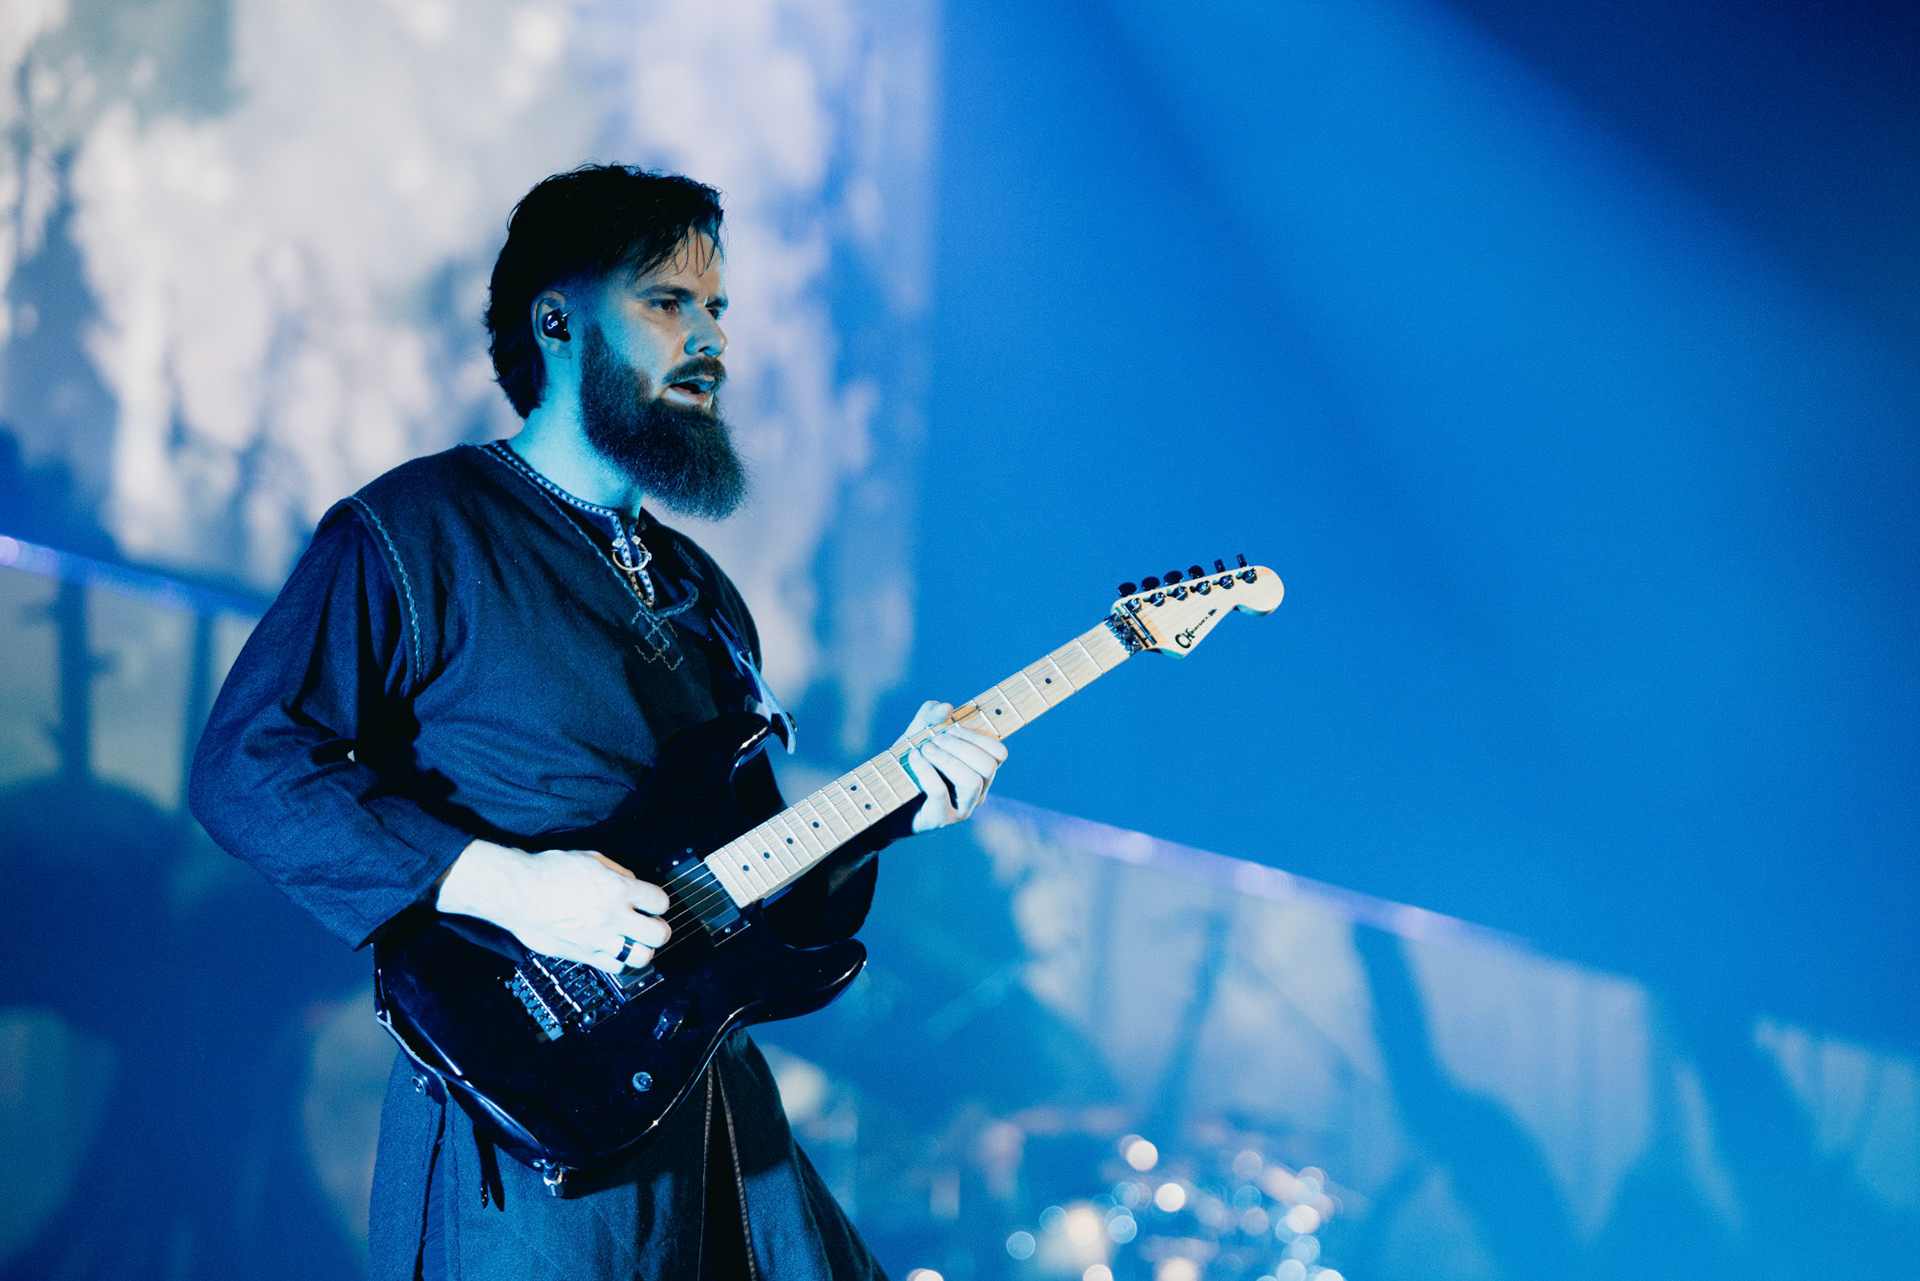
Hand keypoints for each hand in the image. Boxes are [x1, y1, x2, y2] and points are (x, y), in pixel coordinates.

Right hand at [436, 839, 670, 973]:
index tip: (653, 904)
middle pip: (658, 934)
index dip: (659, 903)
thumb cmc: (548, 872)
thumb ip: (618, 872)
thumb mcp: (591, 858)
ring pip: (640, 957)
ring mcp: (598, 939)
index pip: (660, 902)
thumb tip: (633, 884)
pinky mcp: (582, 954)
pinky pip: (614, 967)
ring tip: (635, 942)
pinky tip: (614, 950)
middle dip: (659, 930)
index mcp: (618, 889)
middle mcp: (612, 916)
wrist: (516, 892)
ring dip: (642, 949)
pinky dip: (618, 961)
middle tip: (652, 926)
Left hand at [894, 700, 1008, 832]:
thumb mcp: (918, 733)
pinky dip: (926, 771)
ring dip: (947, 759)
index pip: (999, 753)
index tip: (953, 727)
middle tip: (934, 739)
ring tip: (925, 749)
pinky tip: (914, 758)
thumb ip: (931, 715)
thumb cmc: (909, 764)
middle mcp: (977, 791)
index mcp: (980, 770)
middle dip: (960, 747)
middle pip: (988, 766)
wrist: (885, 796)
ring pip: (971, 782)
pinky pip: (940, 794)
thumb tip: (947, 708)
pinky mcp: (940, 819)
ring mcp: (961, 808)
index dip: (978, 736)